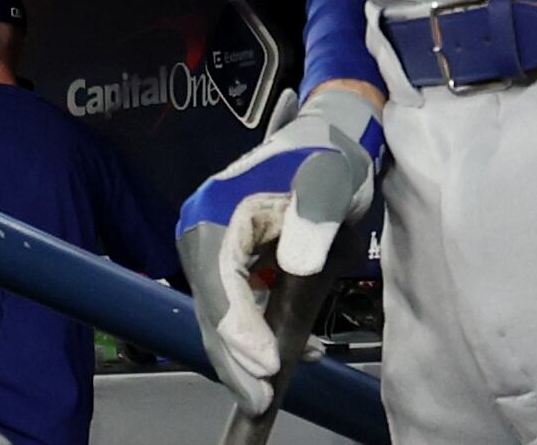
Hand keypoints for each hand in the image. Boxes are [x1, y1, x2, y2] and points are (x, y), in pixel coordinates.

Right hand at [175, 81, 383, 414]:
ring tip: (273, 388)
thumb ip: (314, 218)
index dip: (238, 328)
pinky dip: (259, 333)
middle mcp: (203, 232)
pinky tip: (296, 348)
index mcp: (215, 211)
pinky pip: (237, 306)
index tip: (265, 366)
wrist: (334, 137)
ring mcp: (215, 249)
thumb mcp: (330, 181)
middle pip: (212, 307)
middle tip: (261, 399)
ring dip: (248, 352)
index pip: (219, 282)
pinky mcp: (232, 261)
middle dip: (236, 357)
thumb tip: (294, 266)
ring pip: (222, 314)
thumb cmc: (331, 157)